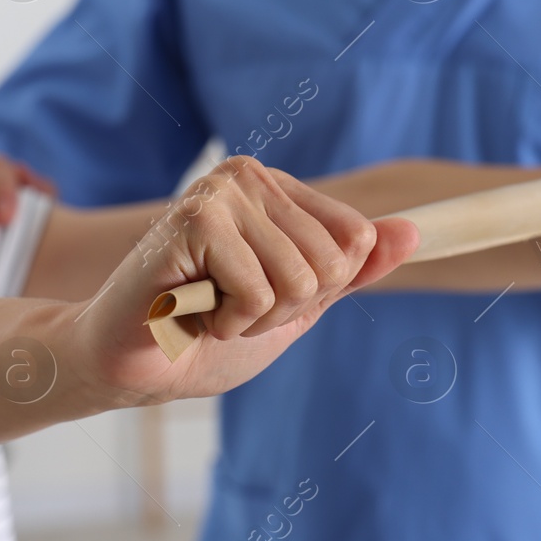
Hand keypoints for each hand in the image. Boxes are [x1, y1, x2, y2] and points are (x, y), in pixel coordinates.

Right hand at [70, 156, 417, 405]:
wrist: (128, 365)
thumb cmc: (203, 334)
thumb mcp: (296, 306)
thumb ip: (349, 271)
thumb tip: (413, 232)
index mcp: (277, 188)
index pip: (356, 240)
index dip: (316, 292)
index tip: (263, 298)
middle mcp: (250, 176)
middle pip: (331, 262)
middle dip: (284, 309)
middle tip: (227, 308)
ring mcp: (221, 190)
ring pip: (299, 279)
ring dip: (253, 318)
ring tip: (206, 308)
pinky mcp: (196, 216)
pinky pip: (259, 291)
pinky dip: (227, 322)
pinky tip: (188, 311)